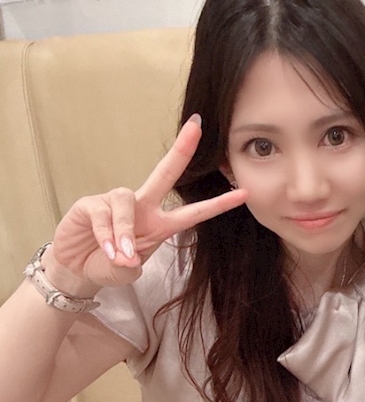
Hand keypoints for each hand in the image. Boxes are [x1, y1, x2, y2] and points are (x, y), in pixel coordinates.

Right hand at [48, 115, 246, 291]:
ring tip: (121, 256)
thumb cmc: (109, 266)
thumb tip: (126, 254)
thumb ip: (131, 264)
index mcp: (160, 224)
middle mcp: (142, 207)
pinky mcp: (90, 204)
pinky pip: (103, 215)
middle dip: (181, 150)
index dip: (218, 203)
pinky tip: (106, 250)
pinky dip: (106, 236)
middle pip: (164, 173)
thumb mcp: (129, 270)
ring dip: (124, 232)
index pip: (193, 211)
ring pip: (127, 202)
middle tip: (197, 127)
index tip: (244, 193)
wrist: (78, 269)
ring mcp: (115, 202)